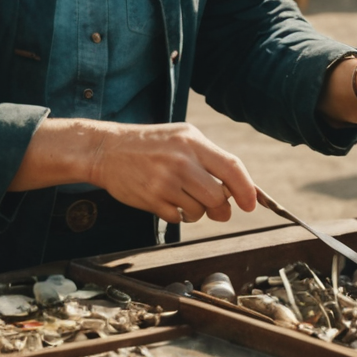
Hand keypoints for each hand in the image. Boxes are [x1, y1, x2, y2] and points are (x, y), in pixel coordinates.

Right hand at [11, 119, 255, 225]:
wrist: (106, 149)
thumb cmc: (149, 144)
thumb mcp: (181, 137)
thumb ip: (209, 158)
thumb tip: (237, 190)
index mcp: (192, 141)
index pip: (231, 167)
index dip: (246, 189)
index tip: (250, 204)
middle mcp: (180, 160)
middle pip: (218, 197)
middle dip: (222, 208)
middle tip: (217, 209)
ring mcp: (165, 181)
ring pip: (199, 211)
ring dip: (198, 212)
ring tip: (184, 198)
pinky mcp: (151, 199)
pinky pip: (178, 218)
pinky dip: (178, 215)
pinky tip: (168, 201)